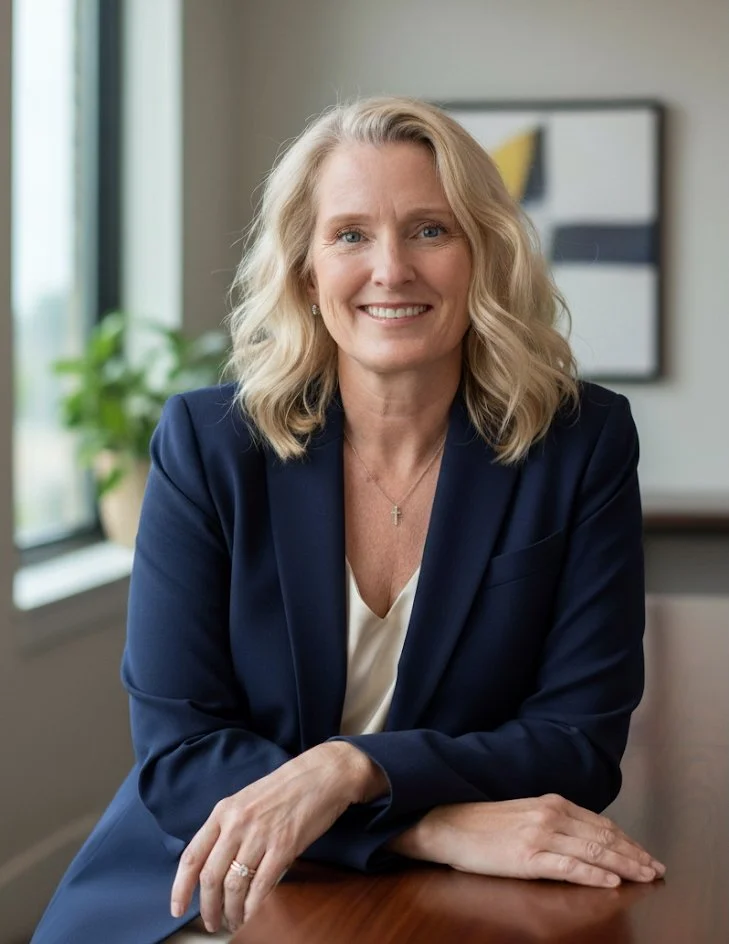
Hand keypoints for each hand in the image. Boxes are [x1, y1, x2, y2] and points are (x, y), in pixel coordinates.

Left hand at [170, 742, 385, 932]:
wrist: (322, 774)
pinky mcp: (284, 846)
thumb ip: (229, 828)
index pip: (192, 856)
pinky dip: (253, 906)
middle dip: (207, 908)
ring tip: (233, 920)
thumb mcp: (247, 801)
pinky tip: (251, 913)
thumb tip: (215, 866)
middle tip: (211, 923)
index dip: (180, 887)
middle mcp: (237, 823)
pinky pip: (261, 886)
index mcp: (223, 811)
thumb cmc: (285, 788)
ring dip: (231, 911)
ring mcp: (260, 835)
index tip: (176, 908)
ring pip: (234, 885)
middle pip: (210, 877)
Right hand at [392, 794, 665, 887]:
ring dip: (624, 865)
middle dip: (634, 855)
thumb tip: (587, 836)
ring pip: (593, 852)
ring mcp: (540, 835)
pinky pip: (569, 867)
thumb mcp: (525, 813)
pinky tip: (611, 882)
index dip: (628, 841)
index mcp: (551, 803)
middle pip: (604, 838)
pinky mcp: (528, 856)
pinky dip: (594, 875)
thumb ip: (555, 821)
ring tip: (645, 876)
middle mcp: (551, 815)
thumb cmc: (484, 823)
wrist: (447, 824)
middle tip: (657, 869)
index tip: (647, 855)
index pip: (601, 824)